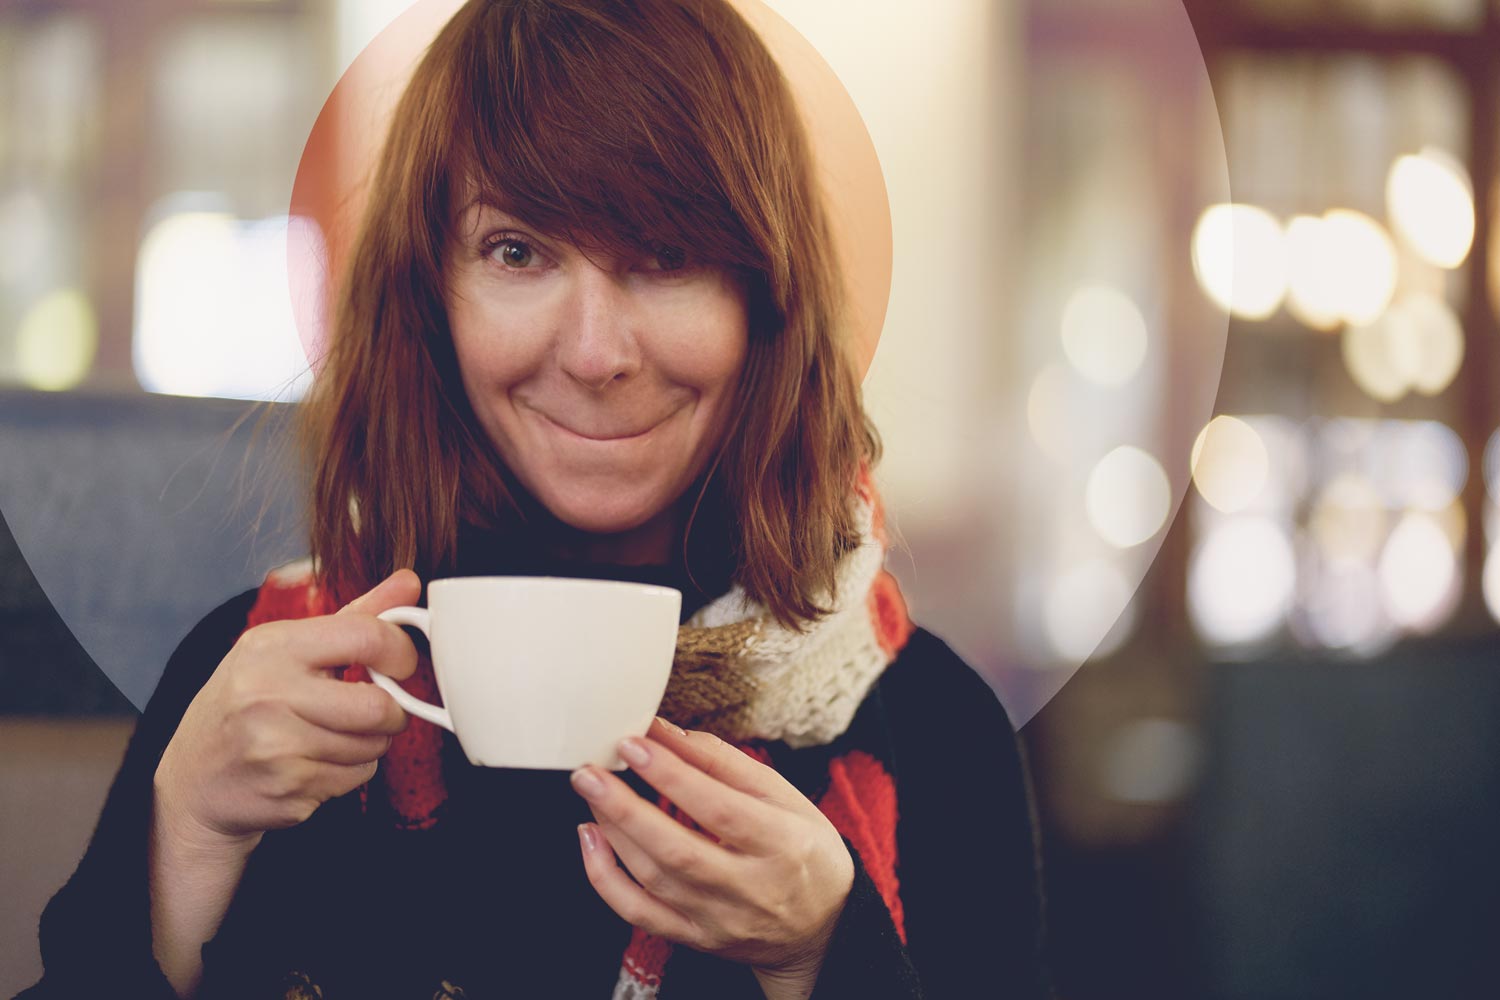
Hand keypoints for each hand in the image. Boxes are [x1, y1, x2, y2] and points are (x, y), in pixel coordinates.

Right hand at [153, 569, 421, 853]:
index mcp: (272, 646)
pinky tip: (318, 763)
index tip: (400, 664)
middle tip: (377, 711)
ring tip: (335, 736)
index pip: (366, 636)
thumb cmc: (248, 703)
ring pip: (373, 745)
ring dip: (370, 744)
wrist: (194, 781)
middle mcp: (268, 693)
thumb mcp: (288, 647)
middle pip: (378, 706)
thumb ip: (355, 615)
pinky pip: (358, 776)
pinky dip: (352, 771)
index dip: (400, 651)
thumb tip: (410, 581)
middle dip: (392, 712)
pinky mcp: (287, 788)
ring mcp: (275, 746)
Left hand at [570, 717, 854, 983]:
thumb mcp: (785, 796)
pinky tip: (590, 838)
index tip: (635, 743)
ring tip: (593, 790)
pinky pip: (639, 914)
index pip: (719, 809)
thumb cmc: (803, 849)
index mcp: (782, 844)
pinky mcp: (696, 939)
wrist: (822, 927)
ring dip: (614, 830)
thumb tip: (669, 734)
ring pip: (654, 879)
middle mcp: (751, 889)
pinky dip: (606, 877)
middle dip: (626, 807)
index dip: (672, 776)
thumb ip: (726, 763)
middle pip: (678, 850)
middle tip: (590, 770)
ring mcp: (720, 920)